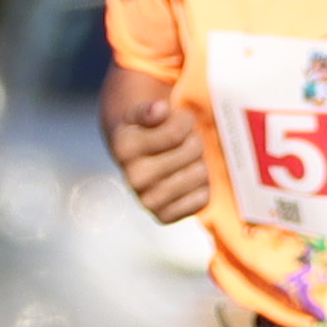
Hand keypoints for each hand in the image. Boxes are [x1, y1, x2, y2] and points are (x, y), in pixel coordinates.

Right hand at [102, 72, 214, 226]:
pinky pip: (201, 198)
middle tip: (183, 142)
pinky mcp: (163, 216)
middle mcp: (134, 177)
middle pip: (192, 150)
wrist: (136, 161)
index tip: (178, 120)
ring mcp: (148, 200)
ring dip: (199, 162)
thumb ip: (149, 110)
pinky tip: (187, 179)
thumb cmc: (148, 131)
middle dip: (193, 141)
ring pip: (200, 173)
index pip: (176, 132)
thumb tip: (159, 110)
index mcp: (125, 148)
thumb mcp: (143, 114)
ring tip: (185, 160)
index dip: (185, 121)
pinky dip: (202, 187)